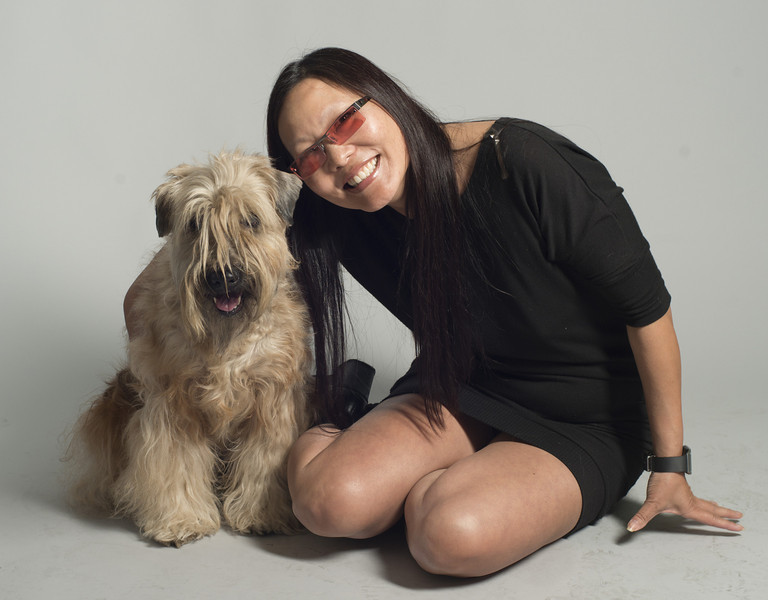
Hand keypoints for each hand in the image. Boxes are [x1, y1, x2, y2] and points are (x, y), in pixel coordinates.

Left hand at [627, 472, 742, 532]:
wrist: (664, 463)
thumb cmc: (662, 482)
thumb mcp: (652, 503)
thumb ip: (642, 516)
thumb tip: (632, 527)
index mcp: (689, 507)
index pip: (710, 519)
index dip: (724, 524)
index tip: (738, 527)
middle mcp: (691, 501)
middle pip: (713, 510)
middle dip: (726, 515)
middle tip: (740, 517)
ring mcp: (688, 494)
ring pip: (706, 502)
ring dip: (717, 508)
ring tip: (724, 510)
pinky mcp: (682, 488)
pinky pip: (698, 497)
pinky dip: (706, 501)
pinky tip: (701, 501)